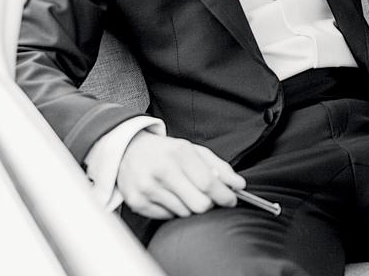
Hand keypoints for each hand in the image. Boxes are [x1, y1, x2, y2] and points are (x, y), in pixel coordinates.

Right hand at [117, 131, 245, 218]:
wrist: (129, 151)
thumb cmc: (167, 152)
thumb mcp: (195, 151)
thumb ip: (219, 168)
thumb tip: (239, 185)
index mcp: (180, 153)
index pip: (208, 183)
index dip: (224, 195)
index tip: (231, 200)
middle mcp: (163, 170)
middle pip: (199, 204)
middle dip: (209, 203)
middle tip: (207, 197)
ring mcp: (148, 188)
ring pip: (184, 213)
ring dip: (190, 206)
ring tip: (182, 192)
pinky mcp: (137, 203)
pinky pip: (168, 217)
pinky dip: (173, 210)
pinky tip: (168, 196)